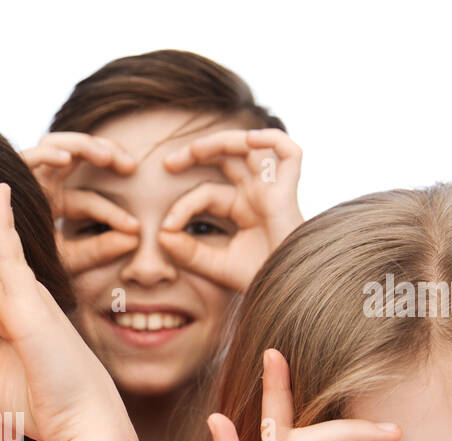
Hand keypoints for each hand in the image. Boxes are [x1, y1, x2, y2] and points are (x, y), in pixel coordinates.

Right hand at [22, 131, 140, 272]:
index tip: (136, 228)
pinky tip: (68, 158)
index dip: (114, 213)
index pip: (89, 200)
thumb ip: (99, 250)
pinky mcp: (10, 179)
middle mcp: (42, 184)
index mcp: (55, 201)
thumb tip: (135, 238)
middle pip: (77, 154)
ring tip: (106, 156)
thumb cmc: (27, 270)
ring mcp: (26, 177)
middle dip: (106, 153)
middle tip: (131, 166)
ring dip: (83, 144)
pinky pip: (29, 156)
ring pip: (56, 143)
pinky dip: (48, 152)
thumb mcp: (70, 260)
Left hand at [159, 129, 302, 291]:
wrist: (288, 291)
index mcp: (242, 208)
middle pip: (228, 157)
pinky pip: (290, 152)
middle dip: (198, 153)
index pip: (208, 192)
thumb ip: (187, 252)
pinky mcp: (289, 192)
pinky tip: (249, 140)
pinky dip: (272, 139)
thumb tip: (160, 234)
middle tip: (168, 164)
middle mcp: (258, 194)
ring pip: (252, 147)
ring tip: (196, 149)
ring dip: (223, 141)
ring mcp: (273, 190)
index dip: (184, 205)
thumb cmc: (258, 280)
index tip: (166, 228)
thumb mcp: (215, 265)